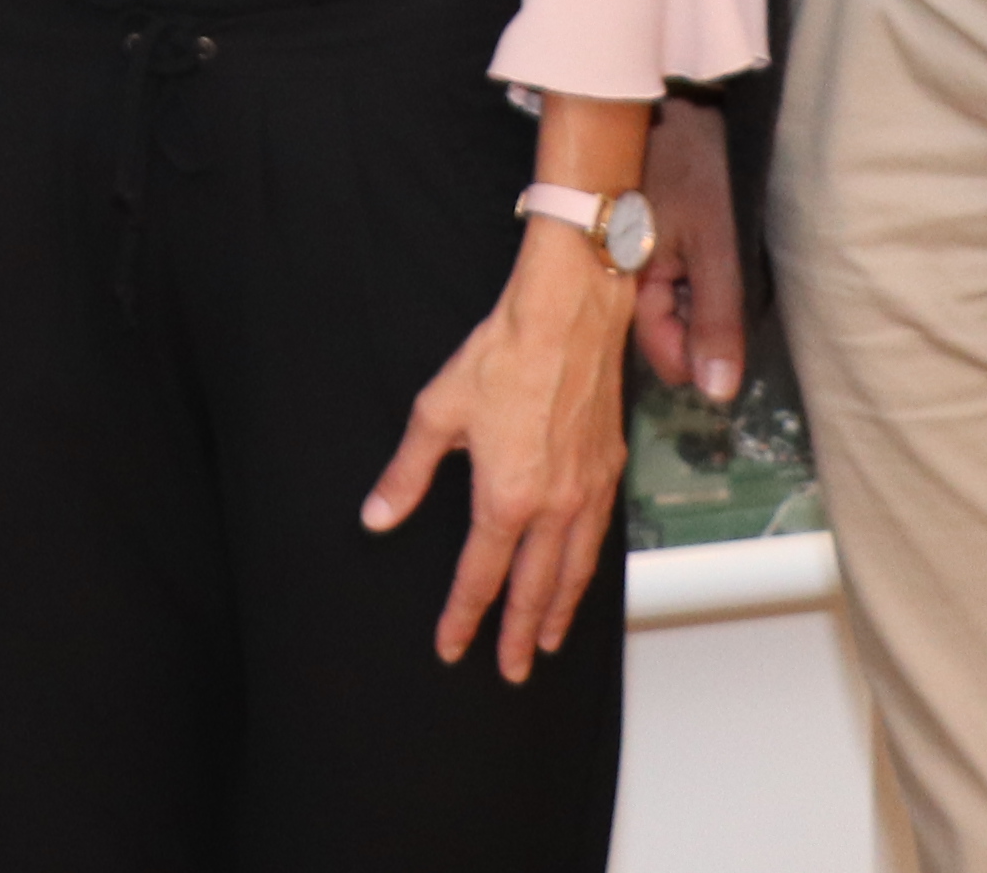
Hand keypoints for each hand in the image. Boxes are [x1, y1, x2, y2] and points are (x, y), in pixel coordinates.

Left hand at [362, 220, 636, 680]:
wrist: (568, 315)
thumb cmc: (503, 355)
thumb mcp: (436, 413)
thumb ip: (406, 474)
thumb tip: (377, 515)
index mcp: (506, 498)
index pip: (480, 576)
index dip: (463, 616)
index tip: (453, 647)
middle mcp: (553, 507)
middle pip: (533, 589)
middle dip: (518, 634)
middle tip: (511, 670)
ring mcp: (588, 492)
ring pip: (573, 572)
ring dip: (558, 612)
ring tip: (546, 641)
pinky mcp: (609, 470)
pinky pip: (599, 538)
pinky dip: (586, 569)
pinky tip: (579, 576)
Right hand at [629, 98, 747, 405]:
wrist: (673, 102)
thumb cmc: (694, 171)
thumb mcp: (715, 247)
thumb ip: (715, 321)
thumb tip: (717, 395)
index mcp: (628, 289)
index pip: (668, 359)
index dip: (704, 350)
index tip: (726, 312)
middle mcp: (620, 284)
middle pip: (670, 335)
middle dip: (703, 320)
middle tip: (720, 271)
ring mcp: (628, 263)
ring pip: (673, 310)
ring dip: (700, 296)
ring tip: (713, 250)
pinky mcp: (636, 244)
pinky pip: (666, 283)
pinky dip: (691, 275)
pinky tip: (701, 244)